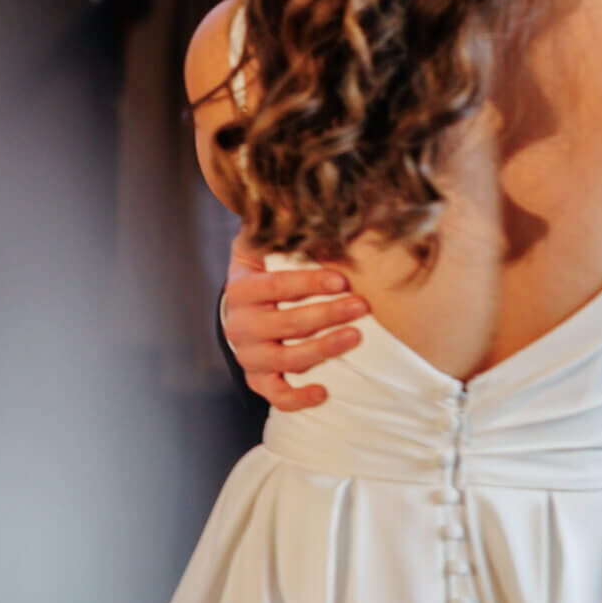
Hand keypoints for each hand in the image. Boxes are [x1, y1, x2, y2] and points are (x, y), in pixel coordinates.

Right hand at [224, 233, 369, 410]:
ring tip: (355, 337)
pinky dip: (298, 398)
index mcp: (241, 289)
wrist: (242, 303)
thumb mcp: (265, 243)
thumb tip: (311, 204)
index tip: (342, 279)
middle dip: (327, 314)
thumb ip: (282, 228)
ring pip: (285, 360)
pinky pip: (275, 396)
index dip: (309, 283)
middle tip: (362, 306)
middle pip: (286, 324)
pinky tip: (325, 392)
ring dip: (323, 350)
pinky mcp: (257, 379)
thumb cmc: (265, 267)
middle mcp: (240, 325)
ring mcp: (248, 355)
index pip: (275, 286)